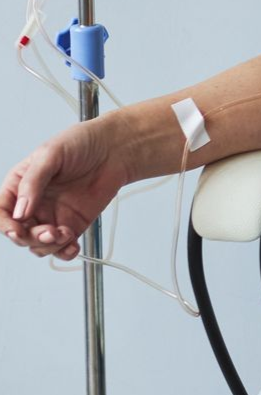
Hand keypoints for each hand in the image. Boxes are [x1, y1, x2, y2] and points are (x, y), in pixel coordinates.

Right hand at [1, 118, 127, 260]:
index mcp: (20, 184)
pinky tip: (72, 246)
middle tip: (50, 231)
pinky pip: (61, 248)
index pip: (2, 211)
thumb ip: (33, 182)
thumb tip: (20, 211)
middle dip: (31, 238)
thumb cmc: (82, 142)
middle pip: (19, 233)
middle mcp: (33, 203)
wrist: (115, 149)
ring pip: (38, 245)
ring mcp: (52, 216)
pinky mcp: (72, 225)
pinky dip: (64, 252)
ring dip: (49, 245)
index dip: (5, 224)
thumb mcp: (51, 154)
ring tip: (66, 233)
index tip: (17, 230)